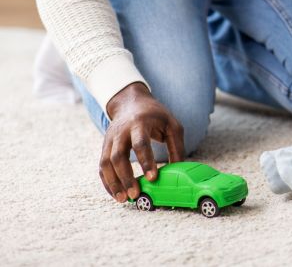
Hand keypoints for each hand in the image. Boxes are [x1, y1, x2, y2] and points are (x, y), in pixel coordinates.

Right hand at [99, 82, 184, 202]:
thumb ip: (177, 146)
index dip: (146, 161)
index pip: (141, 143)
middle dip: (126, 177)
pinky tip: (116, 194)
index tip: (152, 178)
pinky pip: (101, 167)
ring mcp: (110, 140)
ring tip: (124, 199)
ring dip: (113, 183)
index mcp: (140, 123)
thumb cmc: (155, 115)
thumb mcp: (171, 124)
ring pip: (105, 164)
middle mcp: (121, 132)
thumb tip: (179, 170)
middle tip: (135, 194)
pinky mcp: (104, 147)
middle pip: (118, 156)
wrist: (130, 102)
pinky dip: (107, 182)